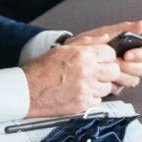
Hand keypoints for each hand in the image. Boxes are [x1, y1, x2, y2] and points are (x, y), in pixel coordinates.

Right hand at [23, 33, 141, 117]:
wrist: (27, 91)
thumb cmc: (42, 70)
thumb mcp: (63, 49)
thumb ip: (88, 42)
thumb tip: (105, 38)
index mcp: (82, 56)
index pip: (110, 53)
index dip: (106, 56)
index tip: (100, 59)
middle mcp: (86, 72)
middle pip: (114, 71)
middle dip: (107, 71)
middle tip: (96, 72)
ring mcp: (85, 90)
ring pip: (107, 87)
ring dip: (99, 85)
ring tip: (85, 83)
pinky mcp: (82, 104)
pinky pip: (98, 100)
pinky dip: (91, 97)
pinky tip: (79, 92)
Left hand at [64, 19, 141, 94]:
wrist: (72, 56)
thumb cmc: (90, 43)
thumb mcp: (106, 32)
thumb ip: (125, 29)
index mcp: (134, 48)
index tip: (128, 54)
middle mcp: (132, 63)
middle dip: (131, 67)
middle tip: (117, 63)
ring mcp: (125, 75)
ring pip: (134, 80)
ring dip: (121, 75)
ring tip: (106, 68)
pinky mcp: (115, 86)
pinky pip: (119, 88)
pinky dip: (111, 83)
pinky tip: (101, 77)